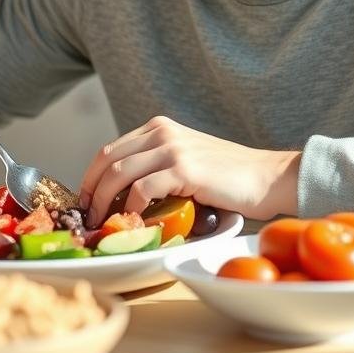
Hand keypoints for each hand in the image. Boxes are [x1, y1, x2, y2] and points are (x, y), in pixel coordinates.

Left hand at [77, 116, 299, 225]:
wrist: (268, 177)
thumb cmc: (228, 178)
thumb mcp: (185, 161)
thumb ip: (156, 167)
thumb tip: (119, 197)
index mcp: (158, 127)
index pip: (109, 150)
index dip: (90, 178)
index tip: (85, 203)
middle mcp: (161, 132)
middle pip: (106, 159)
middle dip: (89, 191)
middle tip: (87, 218)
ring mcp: (171, 148)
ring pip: (117, 174)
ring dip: (103, 203)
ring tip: (102, 225)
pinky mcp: (183, 168)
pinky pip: (141, 190)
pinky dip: (131, 210)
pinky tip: (133, 223)